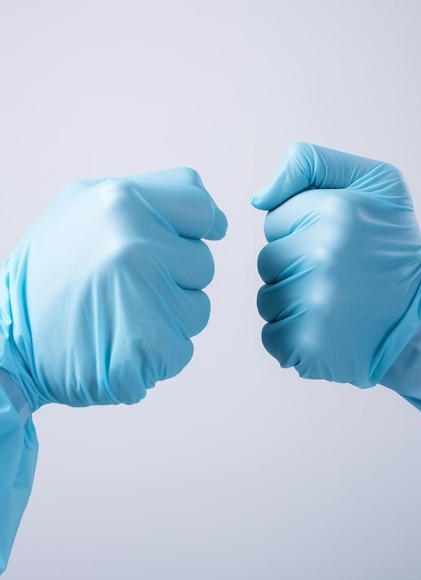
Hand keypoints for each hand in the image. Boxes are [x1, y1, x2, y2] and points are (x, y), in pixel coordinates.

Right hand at [0, 167, 226, 408]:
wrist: (4, 341)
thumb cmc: (47, 275)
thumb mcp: (81, 208)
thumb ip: (146, 201)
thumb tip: (214, 217)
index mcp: (119, 201)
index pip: (200, 206)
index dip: (201, 226)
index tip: (190, 241)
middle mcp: (135, 243)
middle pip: (202, 262)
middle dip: (174, 279)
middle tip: (126, 288)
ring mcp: (144, 295)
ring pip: (198, 308)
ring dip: (167, 318)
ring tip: (120, 316)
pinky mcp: (150, 345)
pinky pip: (184, 347)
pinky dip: (158, 352)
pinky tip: (119, 344)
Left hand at [252, 142, 420, 386]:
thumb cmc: (394, 248)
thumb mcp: (375, 181)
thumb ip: (311, 163)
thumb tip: (259, 197)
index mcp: (335, 210)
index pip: (273, 220)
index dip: (300, 232)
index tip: (335, 243)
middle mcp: (322, 254)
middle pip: (267, 261)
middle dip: (294, 269)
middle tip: (337, 277)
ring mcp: (313, 302)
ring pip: (267, 300)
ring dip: (292, 305)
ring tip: (334, 304)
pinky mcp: (307, 343)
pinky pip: (272, 336)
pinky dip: (294, 338)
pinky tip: (327, 330)